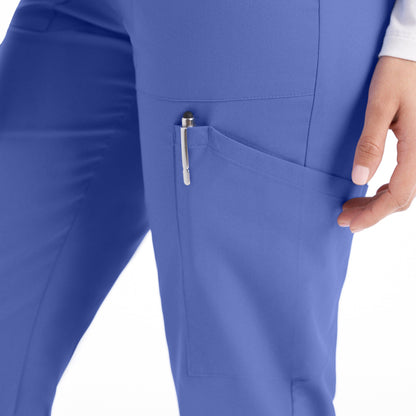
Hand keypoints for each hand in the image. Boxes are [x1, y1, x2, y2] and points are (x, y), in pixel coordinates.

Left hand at [337, 55, 415, 232]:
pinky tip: (370, 189)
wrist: (413, 51)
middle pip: (402, 197)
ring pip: (404, 189)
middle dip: (372, 211)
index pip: (399, 193)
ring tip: (350, 207)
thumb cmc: (397, 74)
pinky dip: (385, 189)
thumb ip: (371, 143)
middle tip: (344, 218)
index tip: (351, 223)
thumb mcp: (379, 106)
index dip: (375, 213)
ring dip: (377, 202)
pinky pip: (406, 176)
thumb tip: (360, 179)